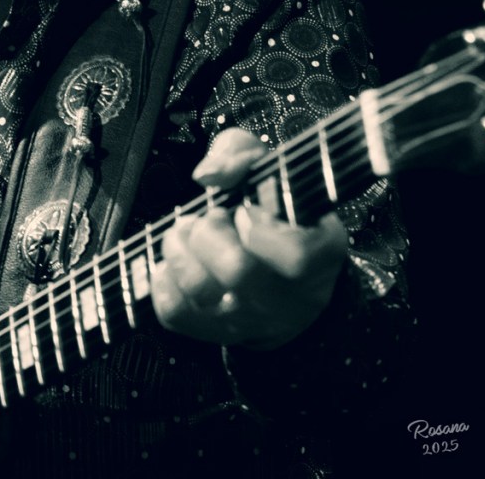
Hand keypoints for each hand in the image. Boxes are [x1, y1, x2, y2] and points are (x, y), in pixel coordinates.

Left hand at [150, 127, 347, 348]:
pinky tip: (177, 260)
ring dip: (179, 248)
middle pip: (237, 270)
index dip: (259, 228)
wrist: (284, 278)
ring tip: (186, 233)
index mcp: (320, 254)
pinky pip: (174, 311)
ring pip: (200, 289)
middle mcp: (291, 297)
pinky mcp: (216, 332)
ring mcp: (253, 320)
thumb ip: (241, 153)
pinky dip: (164, 277)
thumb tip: (208, 174)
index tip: (245, 211)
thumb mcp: (271, 171)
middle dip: (209, 231)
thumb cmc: (276, 215)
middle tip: (210, 218)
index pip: (296, 256)